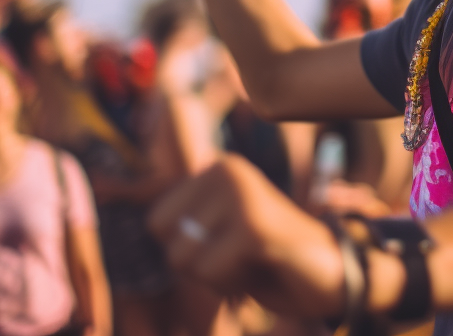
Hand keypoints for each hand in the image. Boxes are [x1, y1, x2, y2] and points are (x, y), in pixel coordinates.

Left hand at [148, 155, 345, 317]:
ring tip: (256, 262)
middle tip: (244, 259)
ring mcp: (242, 194)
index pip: (157, 222)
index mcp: (217, 168)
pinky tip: (266, 268)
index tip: (229, 249)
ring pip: (186, 259)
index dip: (189, 250)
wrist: (336, 274)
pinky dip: (235, 285)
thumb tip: (116, 184)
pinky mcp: (255, 224)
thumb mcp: (222, 234)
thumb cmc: (273, 260)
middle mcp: (226, 170)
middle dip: (201, 266)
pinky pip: (211, 272)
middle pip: (168, 242)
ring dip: (220, 277)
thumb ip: (185, 221)